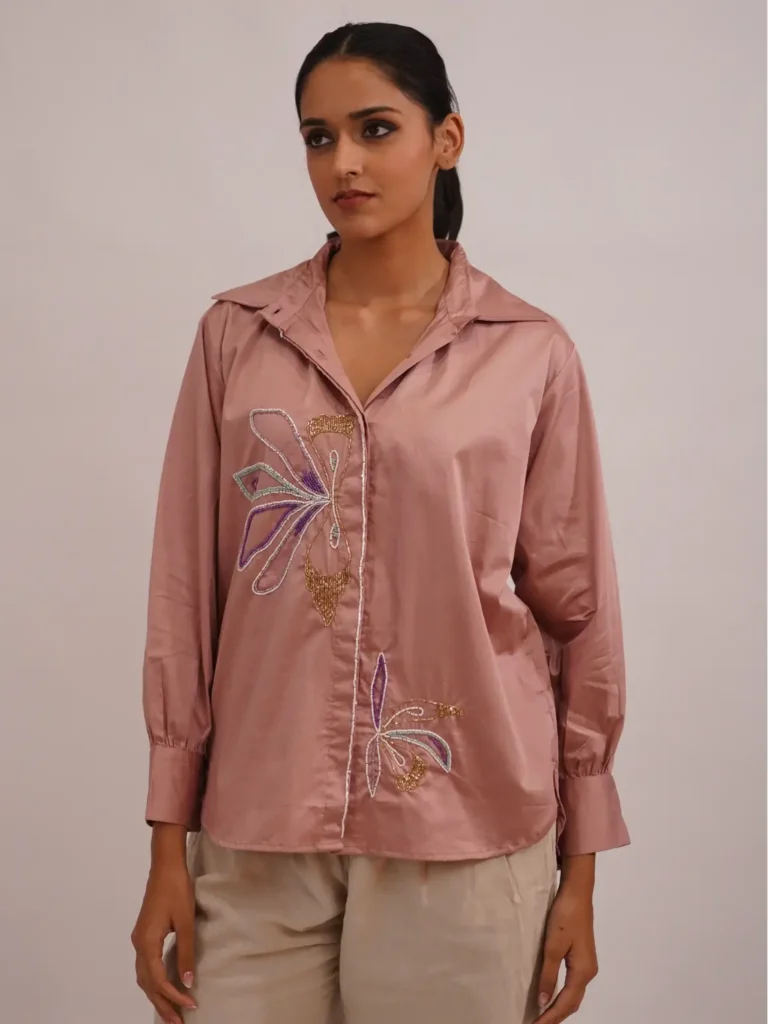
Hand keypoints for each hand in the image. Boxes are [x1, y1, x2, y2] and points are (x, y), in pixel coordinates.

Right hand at [132, 826, 197, 1023]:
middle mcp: (139, 944)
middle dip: (162, 1004)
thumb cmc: (177, 889)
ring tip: (172, 1011)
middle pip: (147, 983)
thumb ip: (186, 953)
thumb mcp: (186, 922)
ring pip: (144, 976)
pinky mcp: (144, 934)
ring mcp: (139, 939)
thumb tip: (188, 983)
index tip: (190, 1006)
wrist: (165, 865)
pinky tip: (165, 986)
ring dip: (157, 995)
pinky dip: (154, 981)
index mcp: (147, 942)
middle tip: (177, 1023)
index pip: (158, 980)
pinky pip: (145, 966)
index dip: (173, 996)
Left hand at [535, 855, 598, 1022]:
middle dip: (556, 1016)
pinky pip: (572, 984)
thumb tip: (543, 1002)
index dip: (551, 1017)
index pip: (566, 1003)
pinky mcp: (581, 956)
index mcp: (583, 971)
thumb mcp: (552, 946)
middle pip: (572, 1002)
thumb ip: (548, 975)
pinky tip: (551, 995)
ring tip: (542, 1015)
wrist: (577, 892)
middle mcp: (588, 971)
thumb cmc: (565, 916)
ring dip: (559, 1007)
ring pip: (573, 994)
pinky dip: (562, 994)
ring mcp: (586, 964)